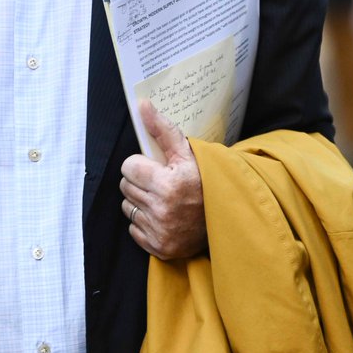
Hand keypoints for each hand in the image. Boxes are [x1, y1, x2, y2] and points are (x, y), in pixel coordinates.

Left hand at [120, 101, 206, 260]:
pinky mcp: (159, 247)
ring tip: (162, 199)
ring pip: (127, 207)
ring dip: (140, 202)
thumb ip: (162, 129)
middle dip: (140, 182)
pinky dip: (144, 223)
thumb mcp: (188, 152)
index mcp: (168, 184)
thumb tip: (142, 105)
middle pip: (125, 186)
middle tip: (160, 183)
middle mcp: (162, 209)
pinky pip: (134, 229)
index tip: (155, 168)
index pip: (128, 167)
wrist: (227, 216)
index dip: (140, 165)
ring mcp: (160, 231)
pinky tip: (163, 217)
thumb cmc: (205, 180)